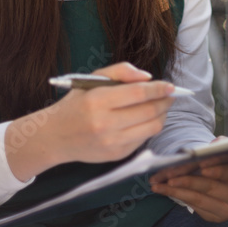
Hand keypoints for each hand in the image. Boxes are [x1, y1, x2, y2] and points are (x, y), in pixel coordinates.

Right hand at [5, 62, 174, 179]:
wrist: (56, 136)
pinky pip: (143, 140)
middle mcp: (105, 124)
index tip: (171, 86)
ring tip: (162, 106)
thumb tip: (147, 77)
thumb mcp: (92, 79)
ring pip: (151, 128)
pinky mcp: (116, 155)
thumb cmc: (76, 103)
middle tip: (171, 95)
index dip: (159, 89)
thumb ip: (120, 71)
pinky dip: (150, 127)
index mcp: (98, 101)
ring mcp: (112, 143)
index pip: (138, 94)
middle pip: (148, 111)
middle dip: (165, 101)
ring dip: (162, 115)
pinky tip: (146, 119)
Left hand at [150, 146, 227, 222]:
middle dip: (188, 180)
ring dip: (176, 191)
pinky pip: (195, 207)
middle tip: (169, 175)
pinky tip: (165, 190)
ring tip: (159, 184)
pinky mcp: (216, 218)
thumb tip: (211, 147)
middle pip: (211, 188)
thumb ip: (223, 145)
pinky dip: (179, 197)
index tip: (200, 164)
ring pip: (199, 200)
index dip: (216, 169)